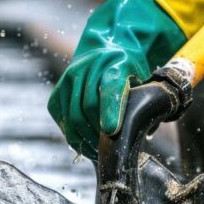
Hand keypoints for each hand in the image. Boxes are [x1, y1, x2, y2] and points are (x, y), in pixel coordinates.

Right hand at [47, 0, 185, 159]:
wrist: (106, 51)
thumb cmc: (129, 72)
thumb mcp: (143, 81)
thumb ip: (146, 103)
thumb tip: (147, 133)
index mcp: (115, 63)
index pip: (109, 87)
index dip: (110, 110)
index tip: (112, 130)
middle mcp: (87, 68)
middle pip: (89, 108)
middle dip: (99, 134)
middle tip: (111, 151)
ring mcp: (68, 80)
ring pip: (74, 118)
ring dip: (86, 139)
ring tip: (99, 153)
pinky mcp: (56, 93)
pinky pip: (63, 121)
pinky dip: (74, 137)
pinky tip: (86, 144)